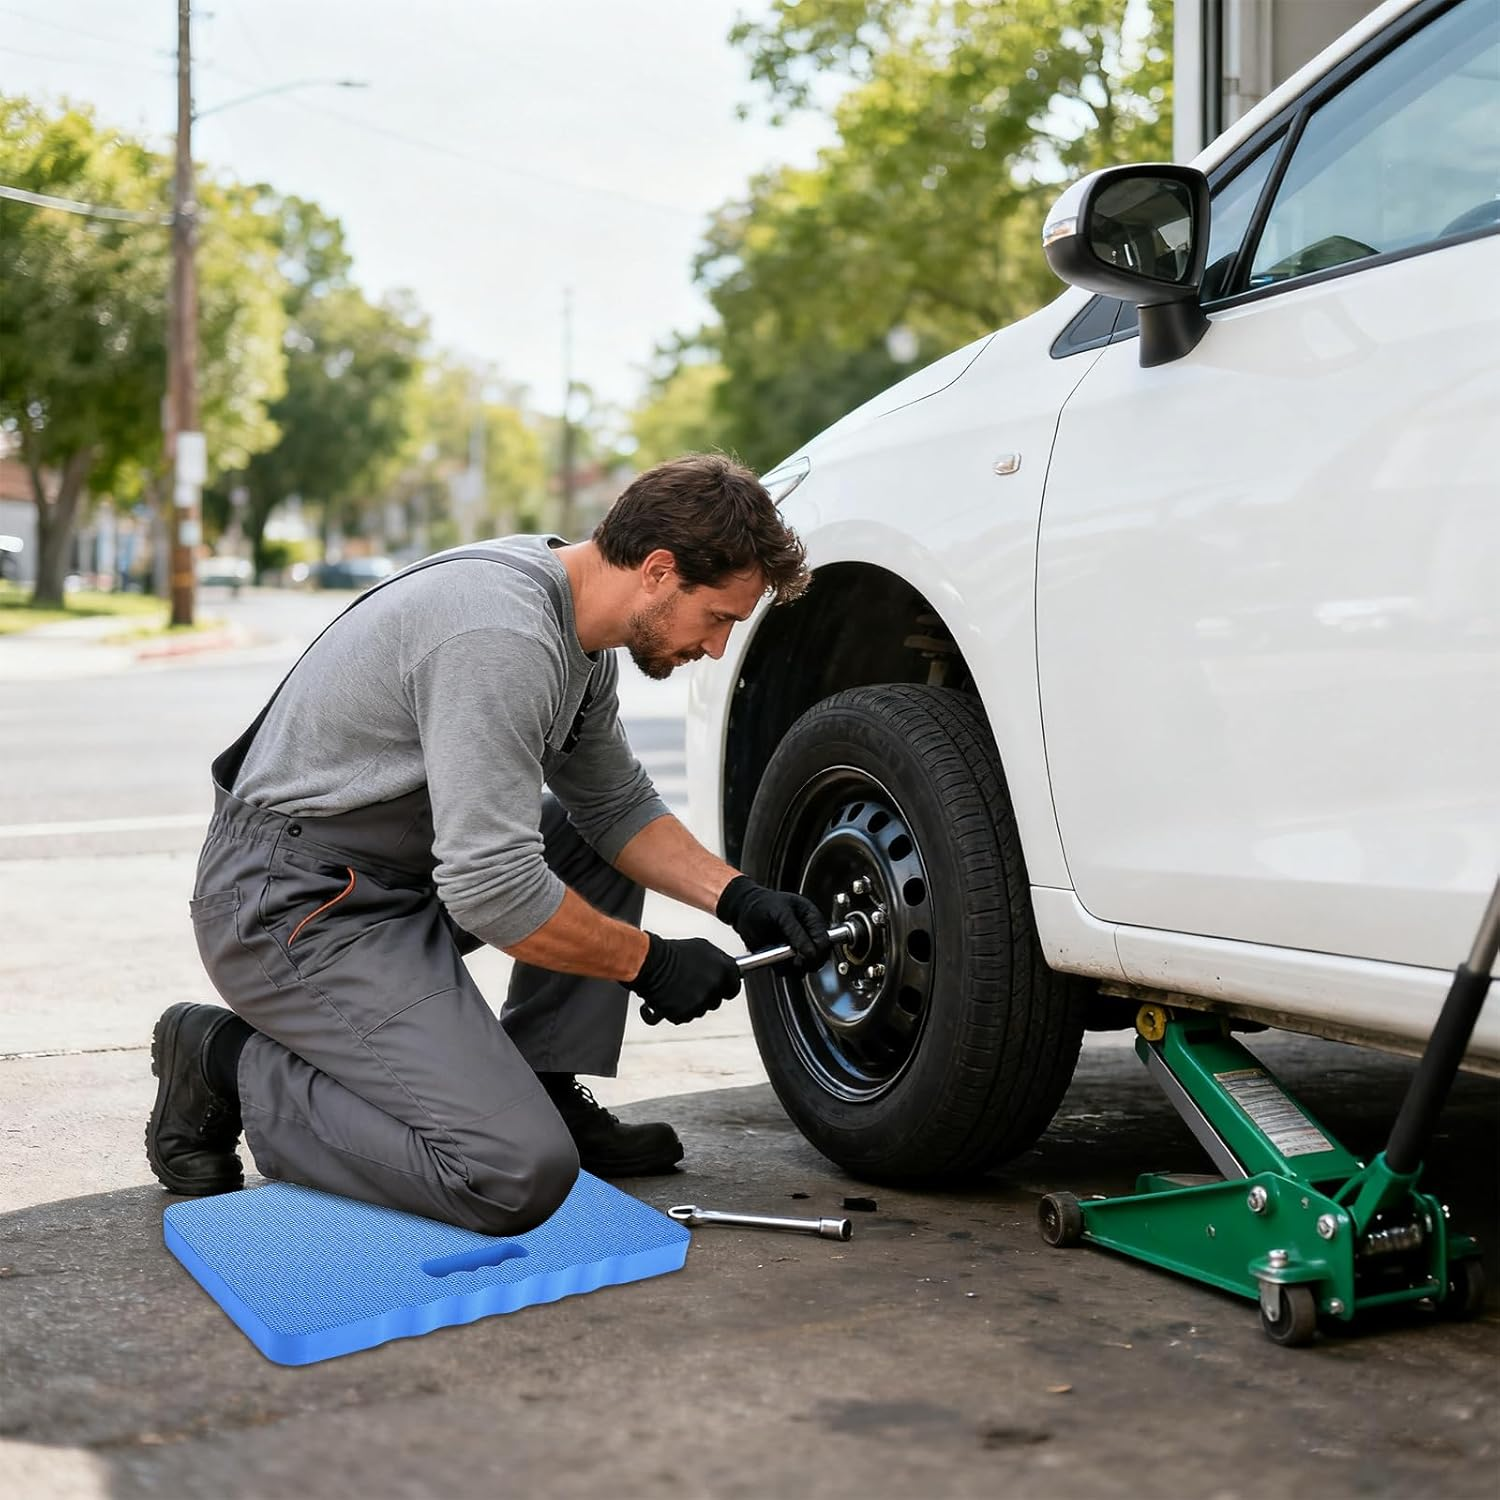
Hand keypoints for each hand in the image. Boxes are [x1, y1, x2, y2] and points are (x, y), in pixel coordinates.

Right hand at [627, 933, 741, 1025]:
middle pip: (716, 1000)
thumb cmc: (673, 952)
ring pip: (700, 1010)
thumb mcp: (703, 948)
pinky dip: (677, 1011)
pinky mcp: (684, 1014)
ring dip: (691, 1003)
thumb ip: (718, 961)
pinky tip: (669, 997)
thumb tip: (724, 968)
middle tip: (692, 985)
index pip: (734, 986)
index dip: (725, 987)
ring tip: (677, 988)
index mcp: (724, 969)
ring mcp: (700, 1001)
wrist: (650, 963)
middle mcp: (715, 986)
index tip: (720, 987)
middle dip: (706, 995)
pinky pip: (685, 1017)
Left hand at [717, 876, 831, 970]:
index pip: (824, 940)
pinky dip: (781, 968)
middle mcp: (806, 935)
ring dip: (794, 967)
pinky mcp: (783, 958)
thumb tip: (810, 950)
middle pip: (818, 957)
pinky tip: (773, 956)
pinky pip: (787, 970)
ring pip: (804, 967)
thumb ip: (795, 931)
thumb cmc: (763, 903)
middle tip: (796, 960)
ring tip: (782, 956)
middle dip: (808, 961)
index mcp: (811, 919)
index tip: (808, 955)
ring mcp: (795, 948)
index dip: (818, 950)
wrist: (743, 911)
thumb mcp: (780, 911)